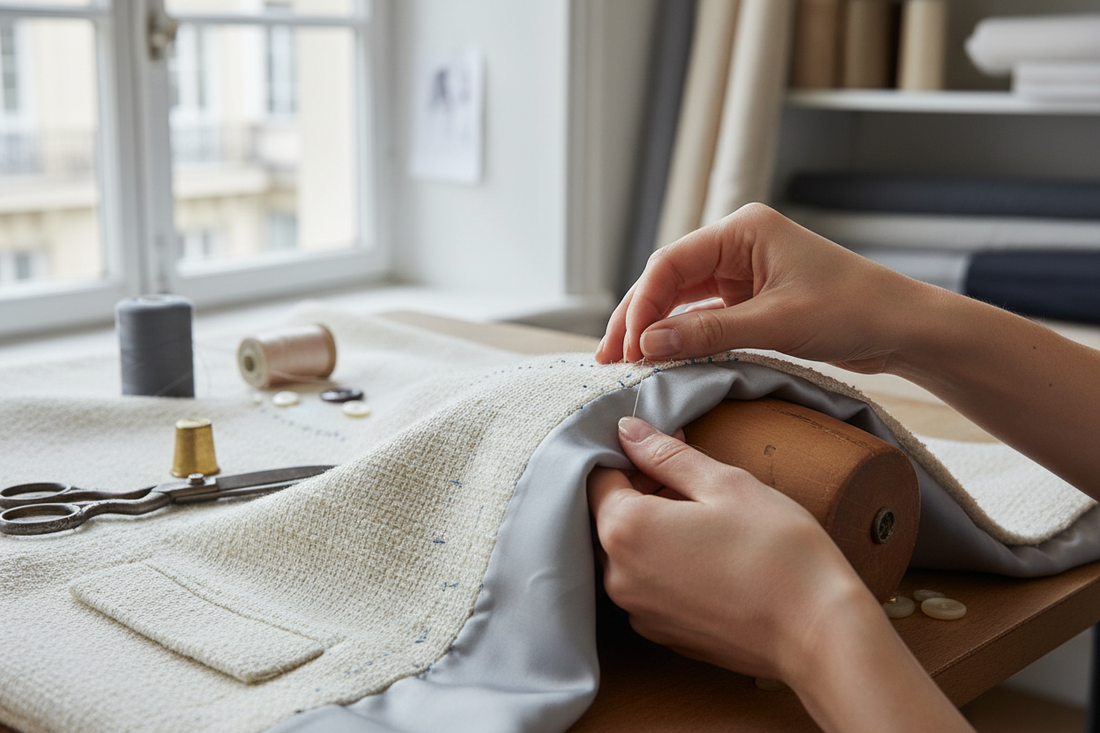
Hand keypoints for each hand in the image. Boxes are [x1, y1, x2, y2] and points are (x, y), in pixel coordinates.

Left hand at [587, 416, 869, 681]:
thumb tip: (627, 430)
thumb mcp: (724, 483)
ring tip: (708, 521)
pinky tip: (712, 558)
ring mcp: (638, 612)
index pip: (598, 478)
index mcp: (624, 530)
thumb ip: (666, 455)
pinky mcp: (662, 635)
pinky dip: (667, 565)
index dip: (632, 457)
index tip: (671, 451)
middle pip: (610, 518)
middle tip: (696, 483)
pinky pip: (648, 586)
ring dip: (655, 529)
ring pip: (629, 553)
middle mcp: (617, 577)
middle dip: (643, 491)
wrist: (818, 632)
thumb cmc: (776, 549)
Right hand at [595, 203, 933, 371]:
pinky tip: (664, 359)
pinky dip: (683, 337)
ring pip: (682, 300)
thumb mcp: (776, 324)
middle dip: (638, 318)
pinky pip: (705, 316)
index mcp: (743, 230)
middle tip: (610, 359)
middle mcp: (738, 245)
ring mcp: (744, 272)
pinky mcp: (752, 299)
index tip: (626, 347)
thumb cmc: (853, 311)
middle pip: (669, 280)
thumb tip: (648, 346)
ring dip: (656, 329)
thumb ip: (708, 335)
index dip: (641, 306)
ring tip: (626, 363)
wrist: (904, 327)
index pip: (671, 263)